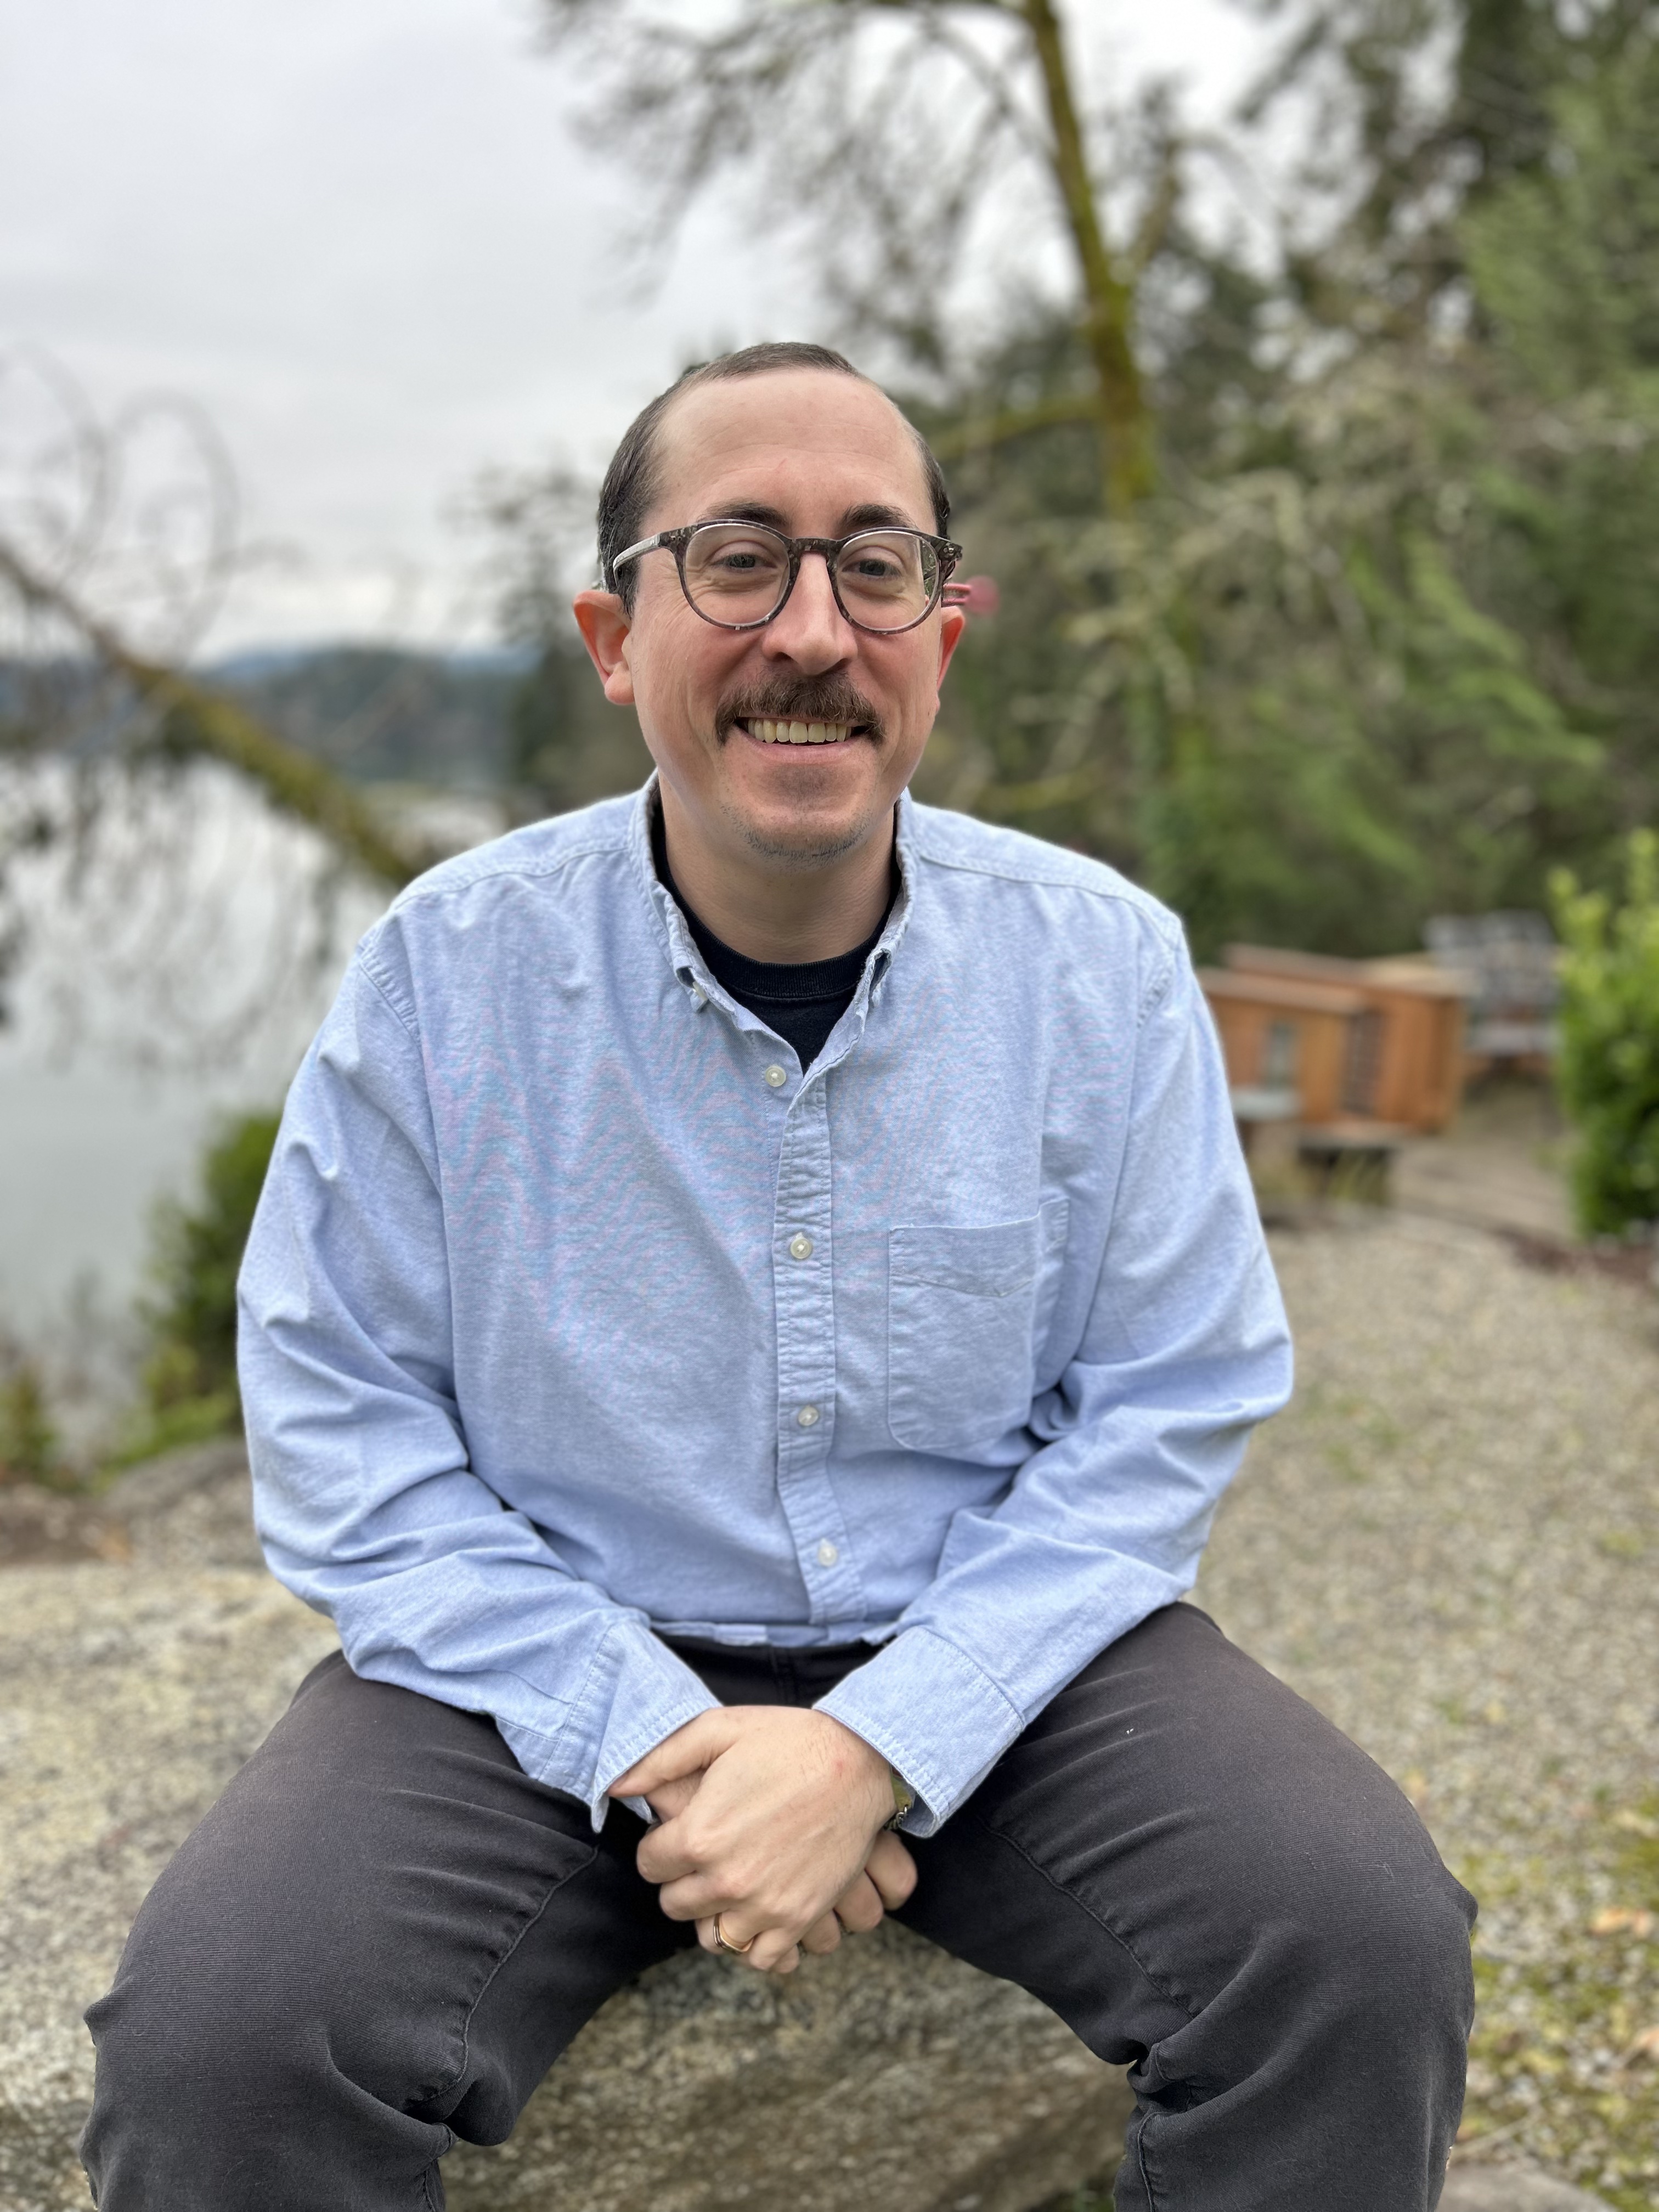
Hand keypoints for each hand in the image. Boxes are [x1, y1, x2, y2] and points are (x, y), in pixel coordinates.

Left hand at [612, 1707, 912, 1973]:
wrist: (861, 1760)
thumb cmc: (788, 1740)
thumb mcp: (719, 1729)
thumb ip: (661, 1758)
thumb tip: (616, 1786)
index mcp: (700, 1835)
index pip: (650, 1864)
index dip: (659, 1847)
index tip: (676, 1836)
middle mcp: (726, 1880)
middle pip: (676, 1905)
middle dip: (682, 1881)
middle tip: (703, 1858)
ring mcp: (765, 1905)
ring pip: (713, 1937)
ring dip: (715, 1915)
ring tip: (728, 1888)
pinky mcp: (800, 1918)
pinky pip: (761, 1957)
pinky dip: (754, 1944)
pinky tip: (757, 1915)